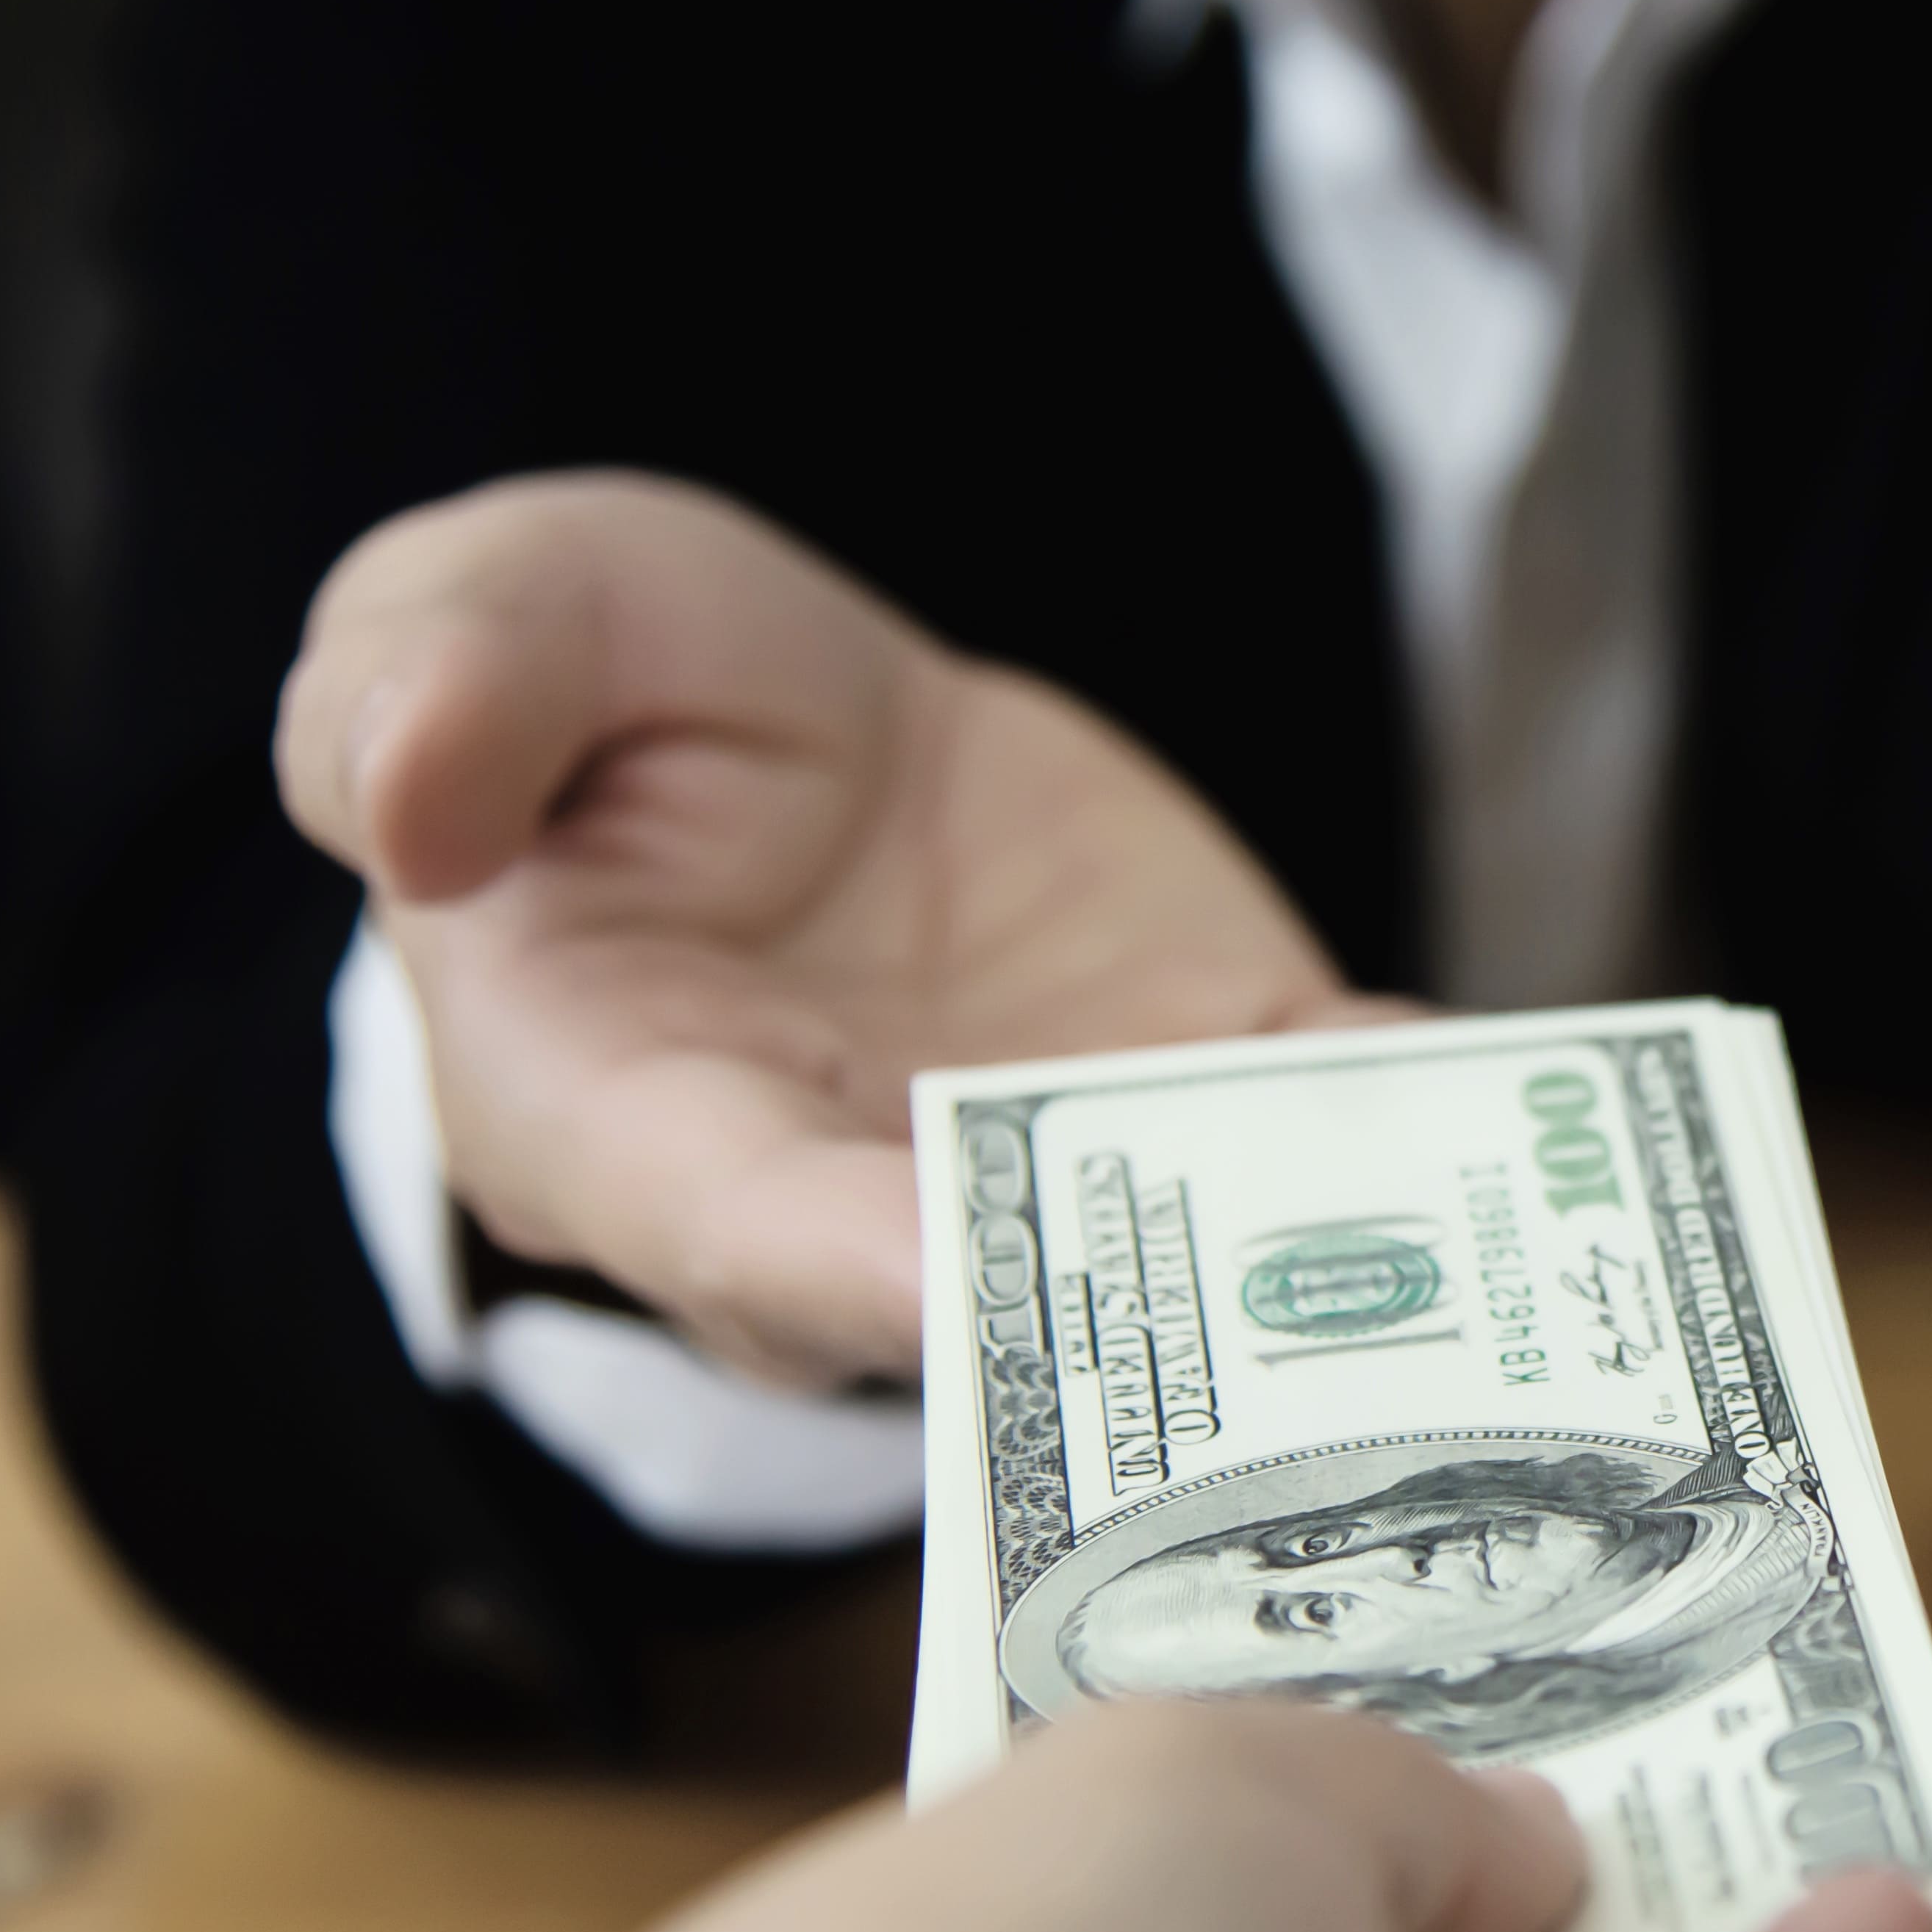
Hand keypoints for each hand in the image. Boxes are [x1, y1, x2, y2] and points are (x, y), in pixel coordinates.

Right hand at [278, 474, 1361, 1382]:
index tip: (961, 1285)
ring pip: (1185, 1246)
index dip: (844, 1267)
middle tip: (1256, 1317)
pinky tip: (1533, 1100)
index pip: (728, 1224)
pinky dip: (1431, 1114)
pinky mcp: (1202, 1076)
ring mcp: (1048, 1157)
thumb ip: (435, 688)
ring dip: (1316, 1252)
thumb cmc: (601, 698)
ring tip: (1453, 1235)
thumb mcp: (495, 615)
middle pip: (986, 1300)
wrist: (803, 724)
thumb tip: (399, 796)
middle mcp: (849, 1199)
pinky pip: (1326, 1121)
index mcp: (623, 1113)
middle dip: (1130, 1312)